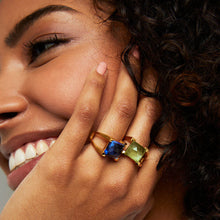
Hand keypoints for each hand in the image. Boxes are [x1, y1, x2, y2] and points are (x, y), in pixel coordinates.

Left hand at [1, 59, 161, 219]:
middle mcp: (119, 180)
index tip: (159, 94)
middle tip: (150, 68)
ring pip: (118, 113)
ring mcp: (90, 170)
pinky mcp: (62, 161)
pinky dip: (94, 88)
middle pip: (143, 121)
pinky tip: (102, 69)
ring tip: (132, 60)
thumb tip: (156, 163)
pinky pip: (83, 116)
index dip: (162, 113)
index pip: (160, 142)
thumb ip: (141, 191)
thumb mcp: (121, 215)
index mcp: (135, 193)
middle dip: (149, 89)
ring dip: (128, 81)